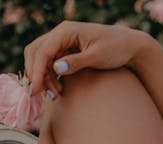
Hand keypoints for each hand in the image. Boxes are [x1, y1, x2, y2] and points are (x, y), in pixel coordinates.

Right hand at [24, 21, 147, 96]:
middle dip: (34, 74)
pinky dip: (48, 79)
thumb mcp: (97, 57)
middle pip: (34, 53)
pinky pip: (47, 65)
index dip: (36, 72)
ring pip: (38, 60)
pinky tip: (57, 90)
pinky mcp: (63, 53)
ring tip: (56, 94)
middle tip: (40, 94)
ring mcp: (61, 43)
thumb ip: (76, 62)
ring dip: (42, 78)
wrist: (128, 47)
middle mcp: (60, 34)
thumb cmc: (116, 49)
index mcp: (67, 30)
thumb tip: (55, 68)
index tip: (35, 91)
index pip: (42, 51)